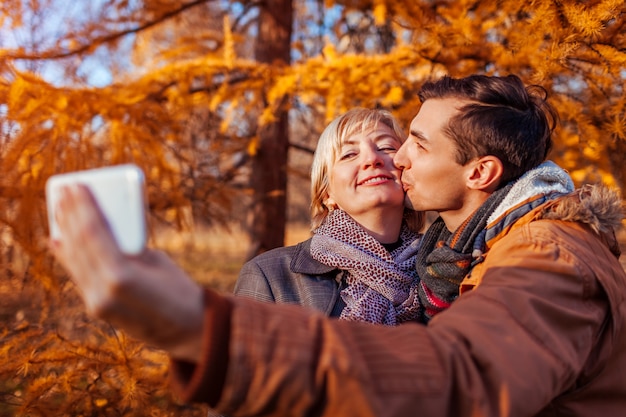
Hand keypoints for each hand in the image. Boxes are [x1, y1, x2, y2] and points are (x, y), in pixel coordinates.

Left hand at [48, 184, 203, 361]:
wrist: (188, 331)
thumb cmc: (181, 291)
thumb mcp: (157, 262)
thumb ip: (128, 248)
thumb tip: (106, 231)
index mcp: (121, 277)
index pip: (94, 234)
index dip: (83, 207)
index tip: (76, 185)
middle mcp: (102, 292)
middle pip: (79, 245)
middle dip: (70, 215)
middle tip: (65, 191)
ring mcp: (96, 304)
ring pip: (74, 260)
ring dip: (66, 232)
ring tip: (61, 209)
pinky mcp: (96, 309)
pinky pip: (77, 275)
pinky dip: (67, 255)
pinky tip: (59, 240)